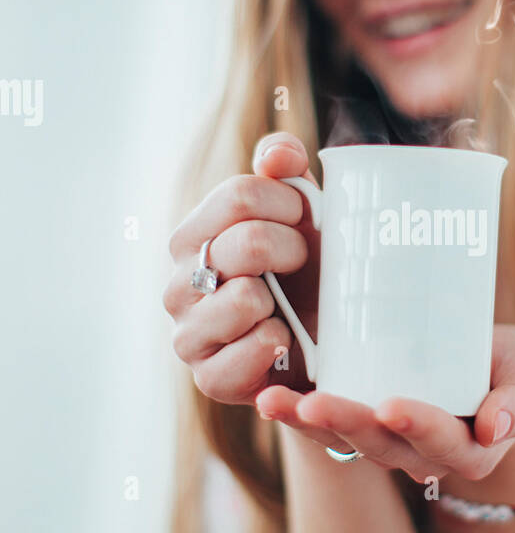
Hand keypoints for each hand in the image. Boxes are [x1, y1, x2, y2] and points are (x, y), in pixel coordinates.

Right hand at [162, 132, 320, 404]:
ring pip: (245, 297)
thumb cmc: (304, 271)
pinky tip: (283, 342)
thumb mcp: (301, 214)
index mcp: (192, 235)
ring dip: (283, 302)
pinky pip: (252, 349)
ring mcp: (187, 333)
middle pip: (248, 242)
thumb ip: (285, 169)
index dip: (290, 205)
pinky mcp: (208, 378)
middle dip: (294, 251)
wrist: (320, 343)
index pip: (239, 195)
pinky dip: (279, 344)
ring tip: (285, 308)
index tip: (305, 221)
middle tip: (302, 266)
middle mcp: (177, 282)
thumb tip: (277, 154)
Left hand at [256, 324, 514, 482]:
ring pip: (343, 438)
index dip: (419, 427)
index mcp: (469, 450)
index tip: (393, 406)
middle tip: (315, 403)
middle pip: (382, 445)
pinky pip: (321, 425)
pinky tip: (267, 398)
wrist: (475, 357)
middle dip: (347, 423)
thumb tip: (495, 426)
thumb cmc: (506, 365)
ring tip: (275, 402)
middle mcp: (419, 456)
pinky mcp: (355, 421)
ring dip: (306, 422)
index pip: (443, 445)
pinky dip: (291, 413)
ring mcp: (383, 441)